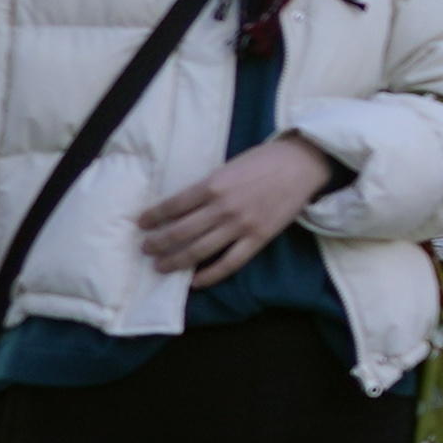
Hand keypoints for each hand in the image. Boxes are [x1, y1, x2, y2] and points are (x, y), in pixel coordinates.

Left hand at [135, 132, 338, 274]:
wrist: (301, 165)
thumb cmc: (264, 161)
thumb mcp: (228, 166)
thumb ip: (208, 186)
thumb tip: (183, 206)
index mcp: (213, 184)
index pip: (174, 205)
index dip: (153, 216)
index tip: (141, 223)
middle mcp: (223, 207)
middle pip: (181, 231)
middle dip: (158, 242)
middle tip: (145, 248)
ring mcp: (241, 225)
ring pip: (200, 250)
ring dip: (175, 260)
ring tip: (160, 266)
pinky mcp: (258, 238)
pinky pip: (229, 263)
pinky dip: (210, 275)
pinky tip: (194, 281)